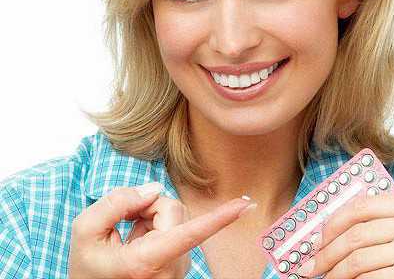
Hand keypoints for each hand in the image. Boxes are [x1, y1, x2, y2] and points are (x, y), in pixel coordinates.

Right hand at [68, 182, 254, 278]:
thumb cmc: (89, 268)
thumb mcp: (85, 231)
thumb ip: (116, 201)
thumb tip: (153, 189)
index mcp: (146, 262)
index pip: (190, 233)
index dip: (220, 217)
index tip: (245, 205)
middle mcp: (169, 267)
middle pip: (174, 209)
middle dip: (149, 206)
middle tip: (125, 221)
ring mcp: (177, 267)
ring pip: (175, 215)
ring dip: (151, 217)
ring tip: (130, 237)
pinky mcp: (180, 262)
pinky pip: (174, 226)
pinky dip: (155, 226)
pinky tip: (139, 242)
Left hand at [296, 194, 393, 278]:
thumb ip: (386, 220)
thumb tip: (333, 227)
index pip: (362, 206)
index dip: (333, 222)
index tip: (318, 238)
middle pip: (355, 234)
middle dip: (326, 251)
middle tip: (311, 263)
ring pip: (356, 259)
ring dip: (334, 271)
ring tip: (325, 277)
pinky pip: (367, 278)